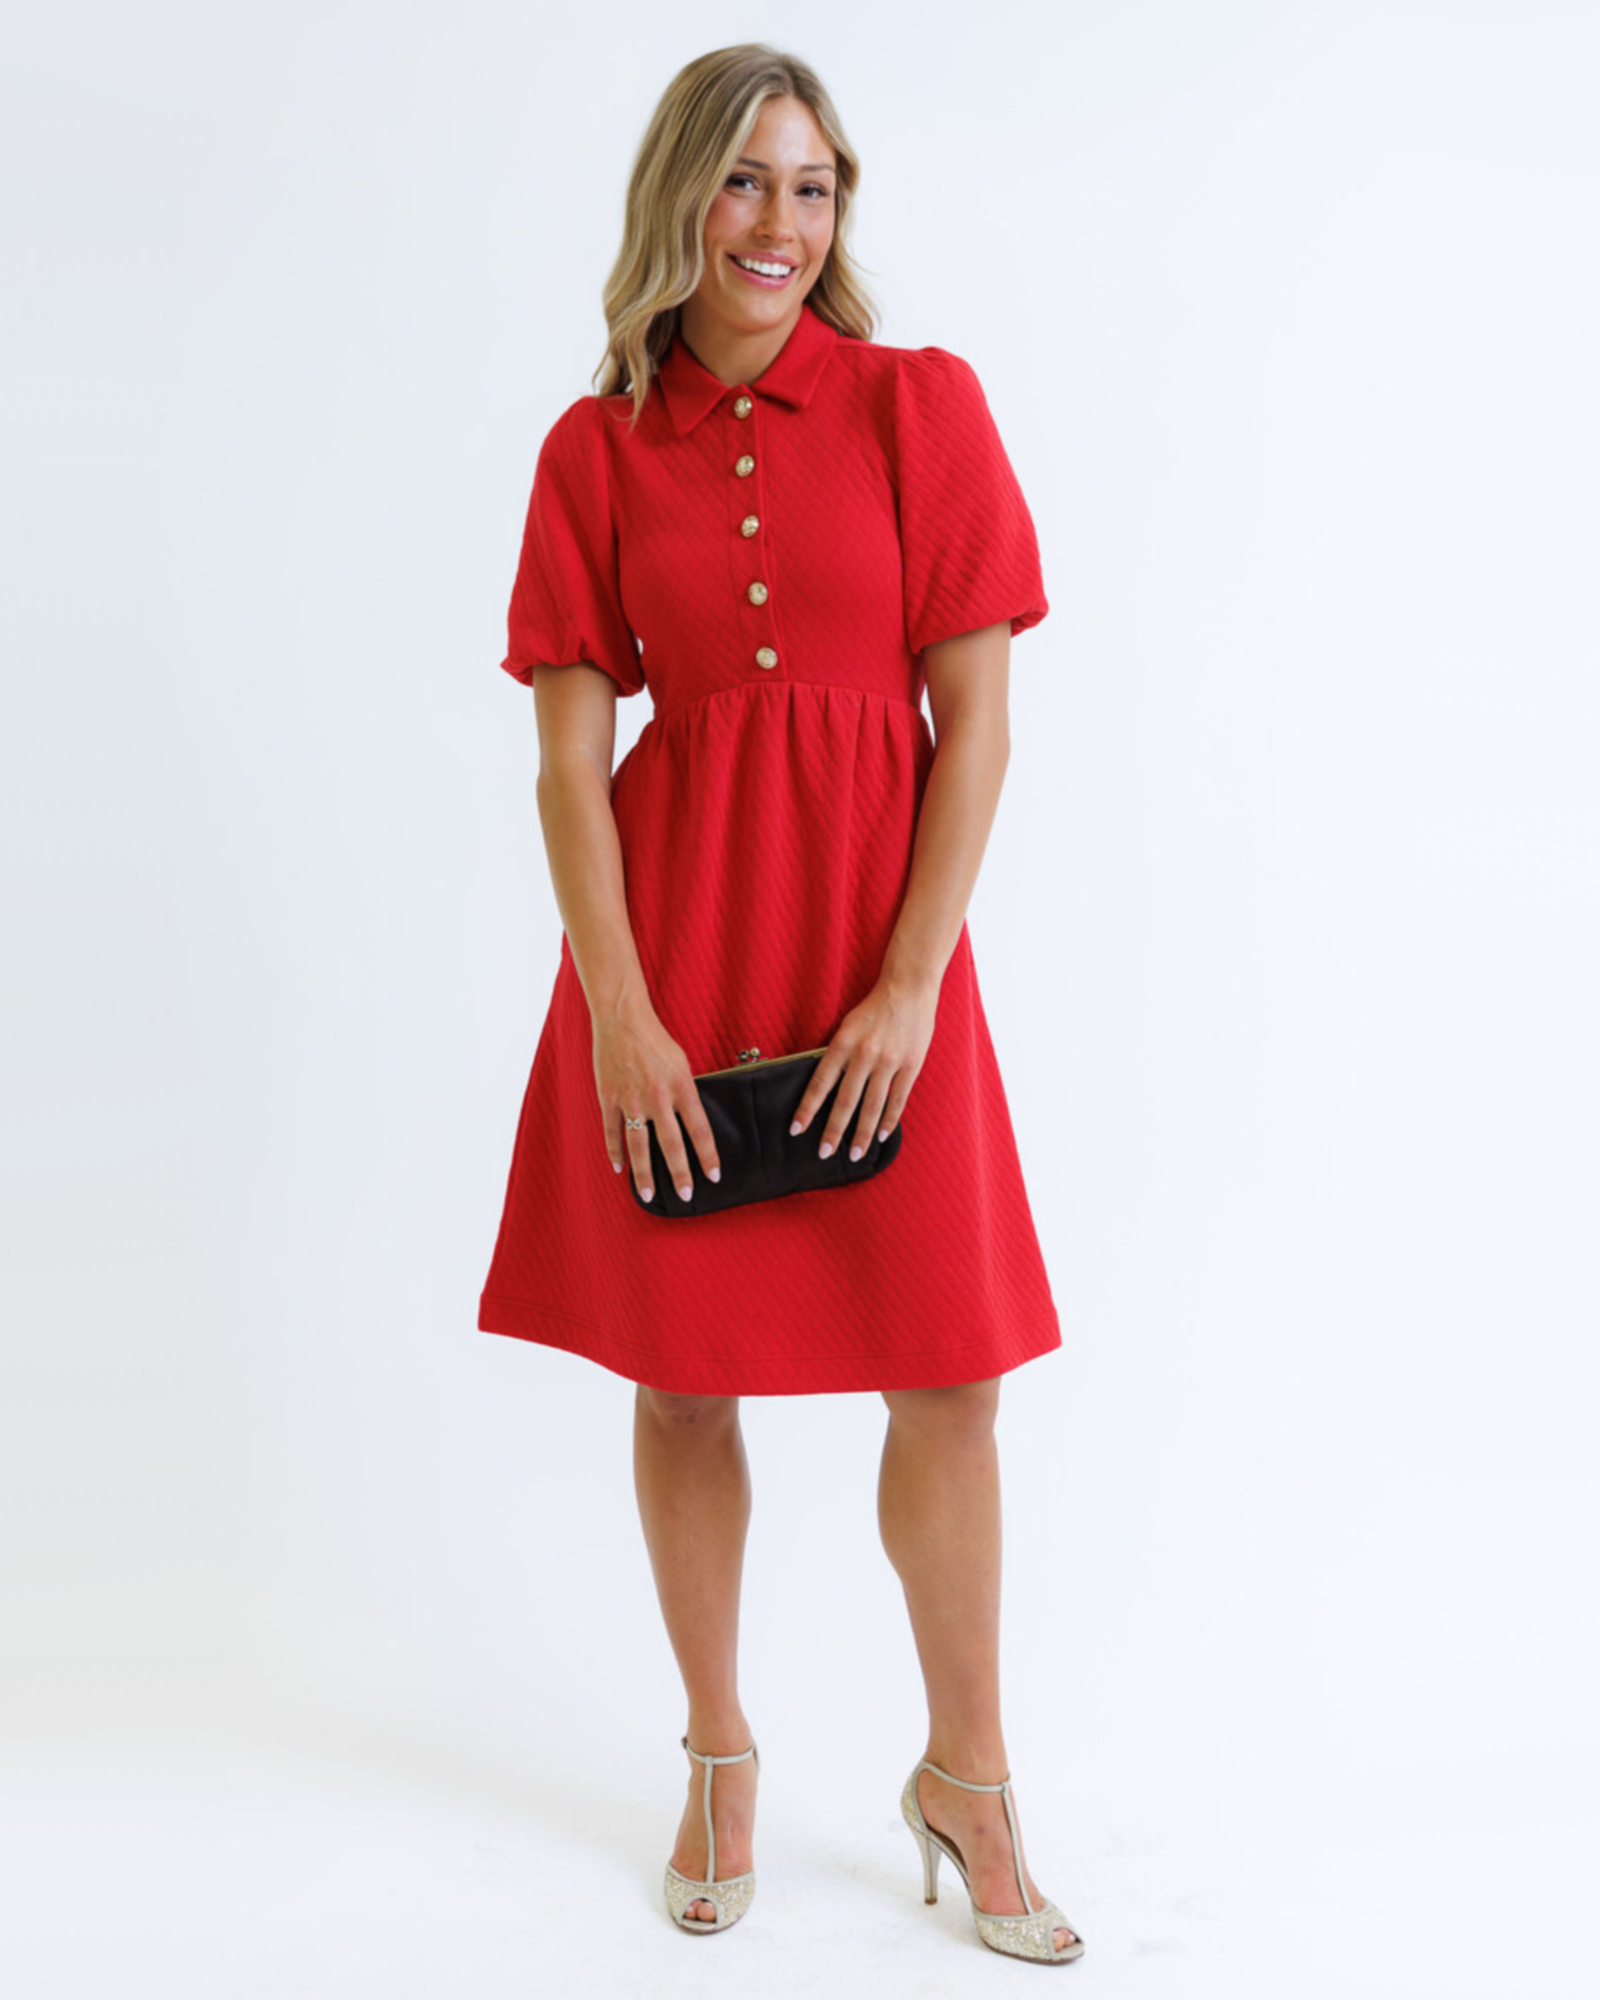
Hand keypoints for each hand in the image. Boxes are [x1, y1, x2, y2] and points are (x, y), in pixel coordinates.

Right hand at [594, 1009, 720, 1203]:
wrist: (622, 1018)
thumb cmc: (656, 1040)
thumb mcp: (681, 1063)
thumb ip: (685, 1093)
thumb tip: (691, 1122)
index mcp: (681, 1086)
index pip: (700, 1129)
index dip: (708, 1155)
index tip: (714, 1176)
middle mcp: (658, 1096)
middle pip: (671, 1144)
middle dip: (680, 1173)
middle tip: (687, 1196)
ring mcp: (631, 1098)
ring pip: (639, 1145)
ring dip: (645, 1174)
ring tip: (649, 1195)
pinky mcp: (609, 1097)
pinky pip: (612, 1131)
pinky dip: (615, 1152)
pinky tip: (619, 1169)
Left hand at [790, 972, 937, 1160]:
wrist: (909, 987)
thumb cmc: (874, 1009)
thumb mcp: (848, 1026)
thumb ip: (838, 1055)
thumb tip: (825, 1087)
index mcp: (843, 1042)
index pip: (820, 1083)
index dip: (808, 1108)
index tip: (796, 1130)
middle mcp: (864, 1054)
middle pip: (846, 1101)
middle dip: (834, 1131)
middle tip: (823, 1153)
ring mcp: (889, 1061)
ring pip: (872, 1105)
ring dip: (862, 1133)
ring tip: (855, 1155)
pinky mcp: (911, 1065)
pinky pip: (898, 1099)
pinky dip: (889, 1120)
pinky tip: (881, 1136)